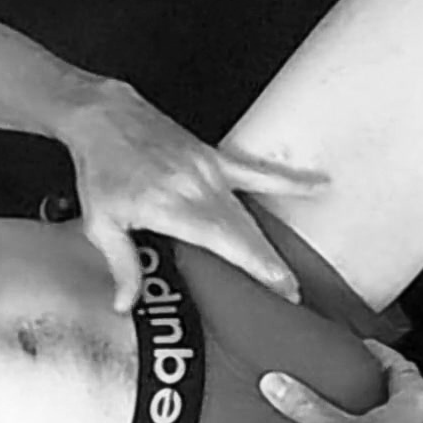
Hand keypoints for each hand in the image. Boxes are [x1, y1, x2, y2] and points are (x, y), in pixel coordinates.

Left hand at [57, 80, 326, 311]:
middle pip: (244, 231)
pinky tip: (321, 185)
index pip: (224, 241)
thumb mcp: (101, 224)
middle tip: (292, 295)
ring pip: (250, 212)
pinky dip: (290, 181)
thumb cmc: (101, 170)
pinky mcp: (213, 157)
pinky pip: (257, 171)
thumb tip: (125, 304)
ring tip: (291, 273)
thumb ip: (122, 265)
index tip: (278, 288)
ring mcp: (208, 169)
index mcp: (170, 206)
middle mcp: (195, 187)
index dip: (255, 265)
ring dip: (272, 243)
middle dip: (270, 265)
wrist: (104, 118)